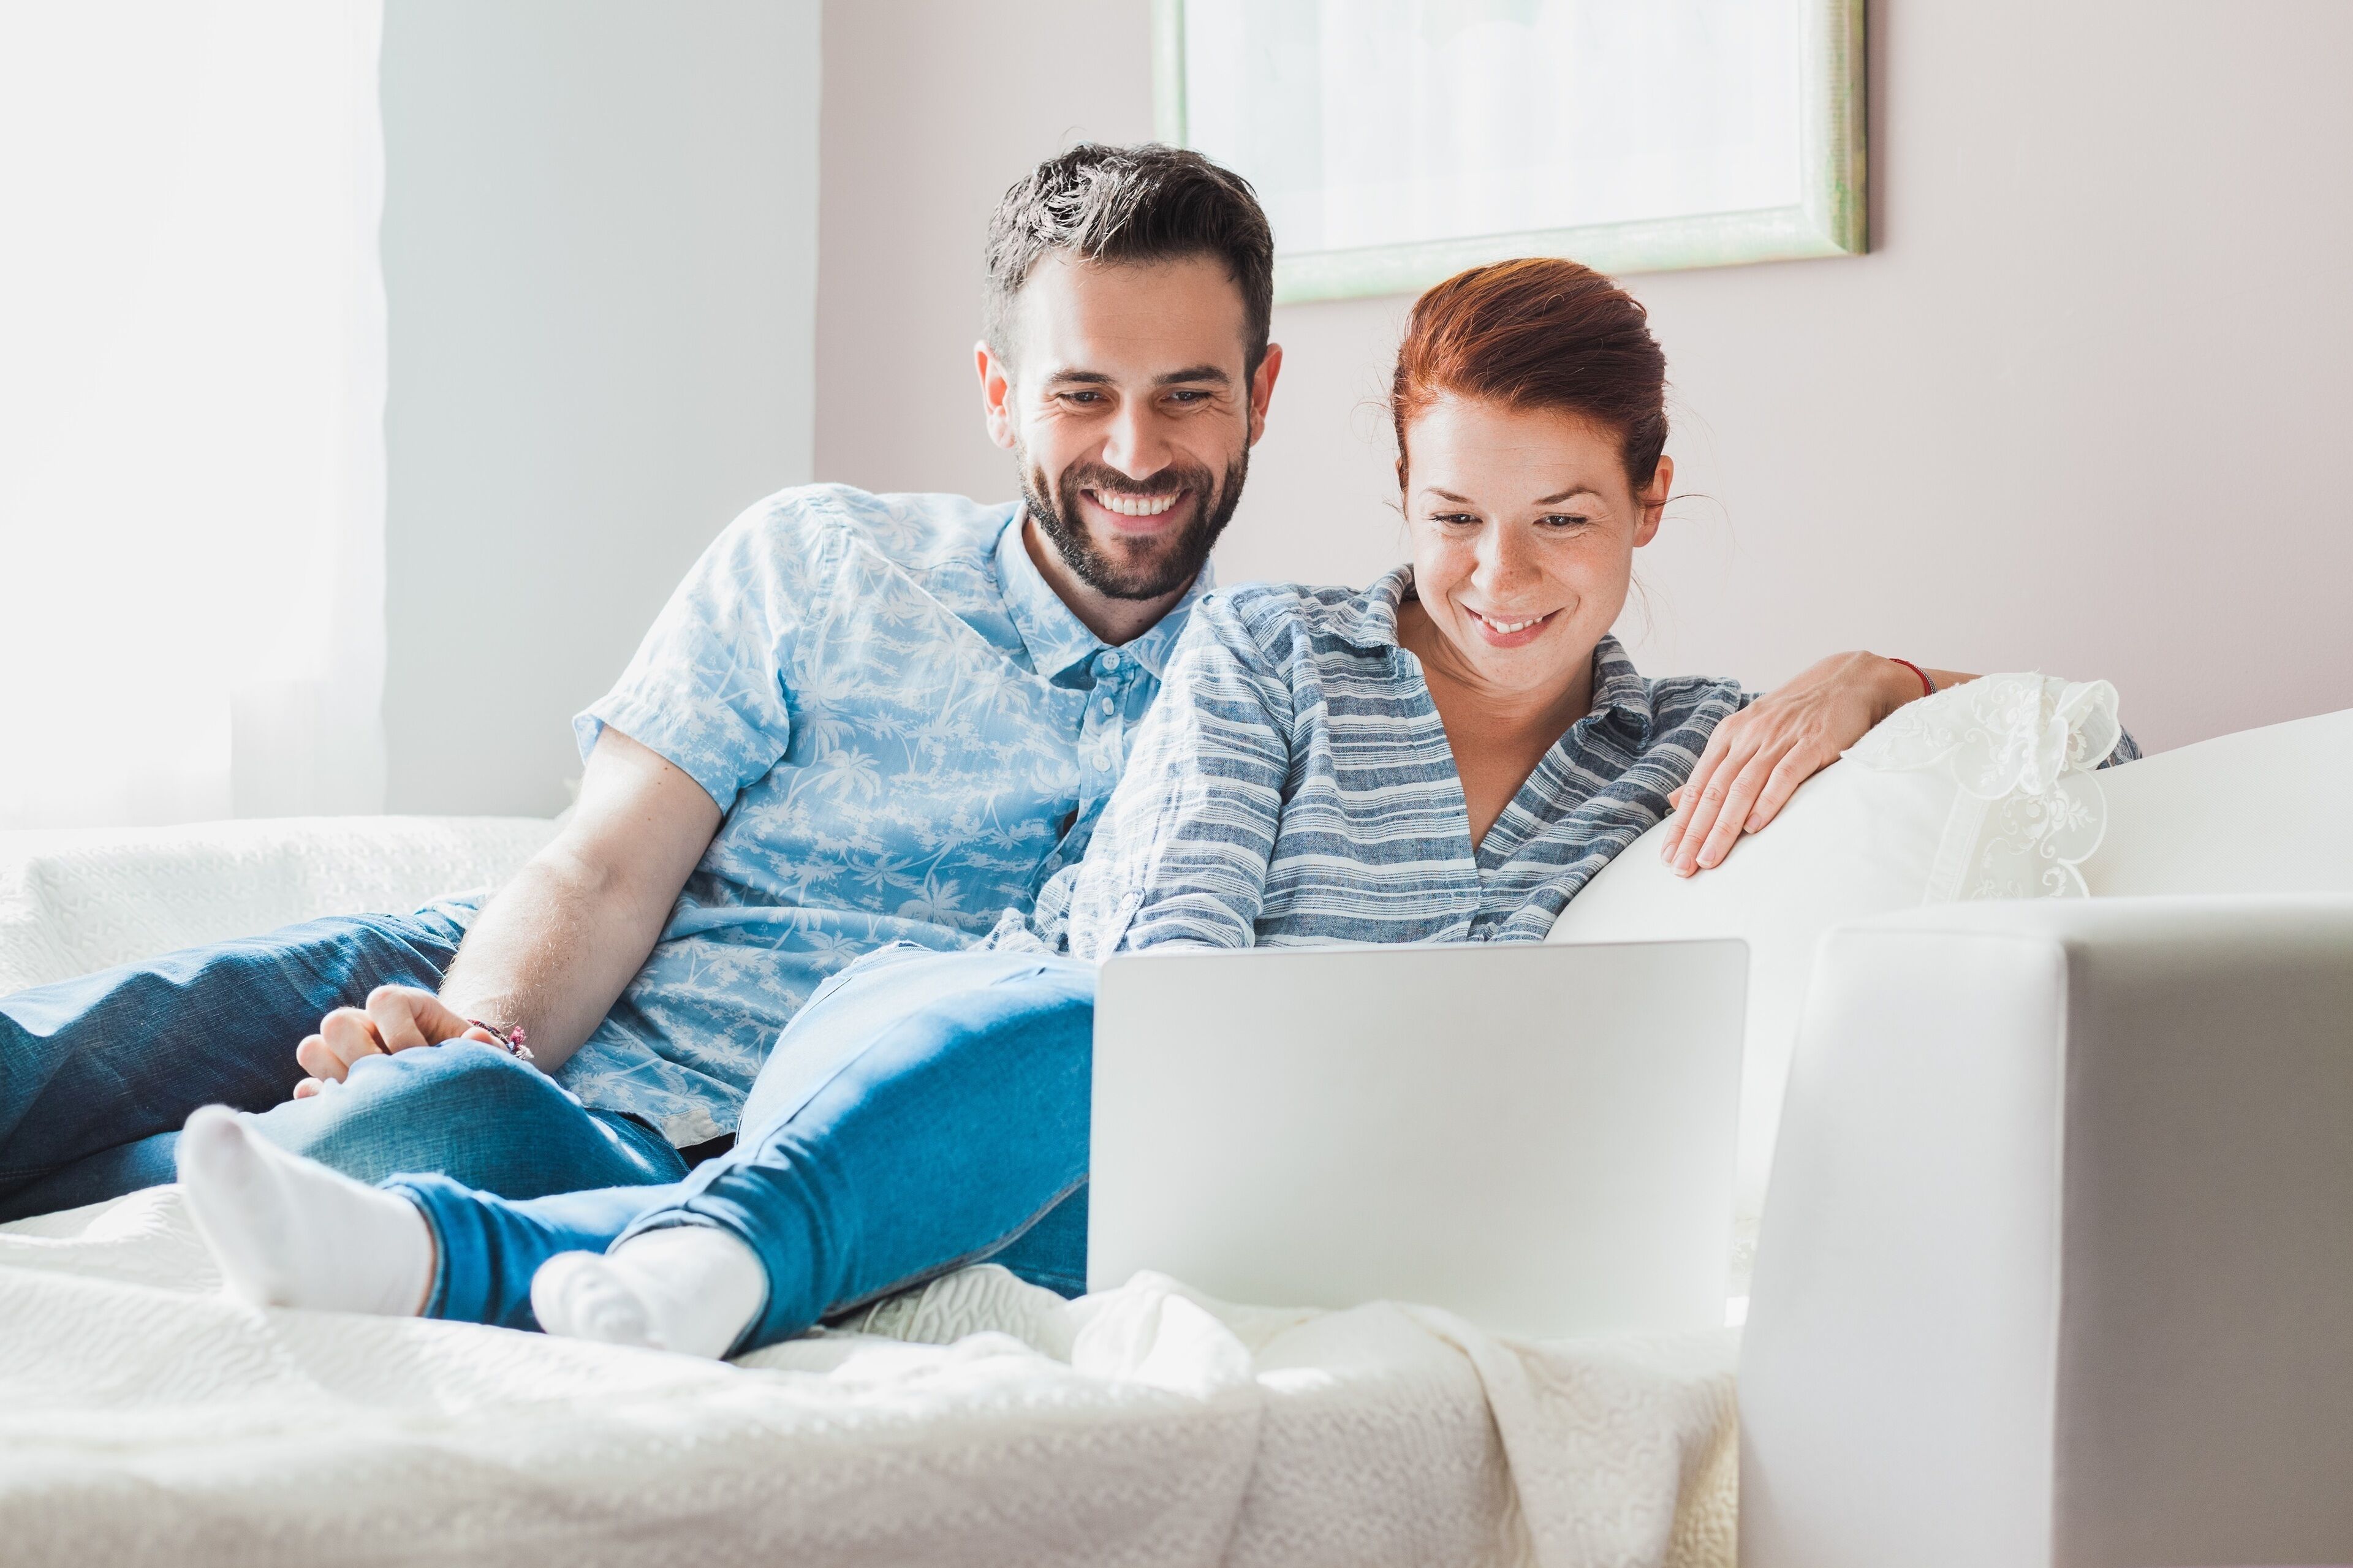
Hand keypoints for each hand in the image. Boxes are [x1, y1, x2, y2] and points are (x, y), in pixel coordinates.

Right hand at [291, 985, 498, 1097]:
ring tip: (372, 1102)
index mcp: (403, 1007)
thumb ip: (484, 1047)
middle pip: (337, 1023)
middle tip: (390, 1084)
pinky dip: (321, 1106)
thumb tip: (475, 1037)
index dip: (401, 1032)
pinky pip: (306, 1090)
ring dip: (338, 1078)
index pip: (384, 1000)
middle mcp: (366, 1024)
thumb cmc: (467, 1068)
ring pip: (312, 1049)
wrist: (453, 1090)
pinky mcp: (328, 1086)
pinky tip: (352, 1122)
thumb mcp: (480, 1056)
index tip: (422, 1058)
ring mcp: (341, 1054)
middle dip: (363, 1056)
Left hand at [1659, 652, 1922, 876]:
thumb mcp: (1747, 736)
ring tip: (1709, 858)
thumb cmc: (1794, 717)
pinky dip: (1768, 800)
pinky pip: (1785, 774)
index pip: (1697, 786)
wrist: (1845, 681)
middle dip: (1694, 832)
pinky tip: (1754, 826)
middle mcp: (1747, 737)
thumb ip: (1715, 769)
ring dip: (1723, 826)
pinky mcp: (1811, 743)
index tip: (1667, 855)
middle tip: (1681, 867)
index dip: (1681, 823)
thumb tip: (1677, 800)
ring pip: (1742, 786)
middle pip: (1713, 790)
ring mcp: (1778, 739)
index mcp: (1728, 737)